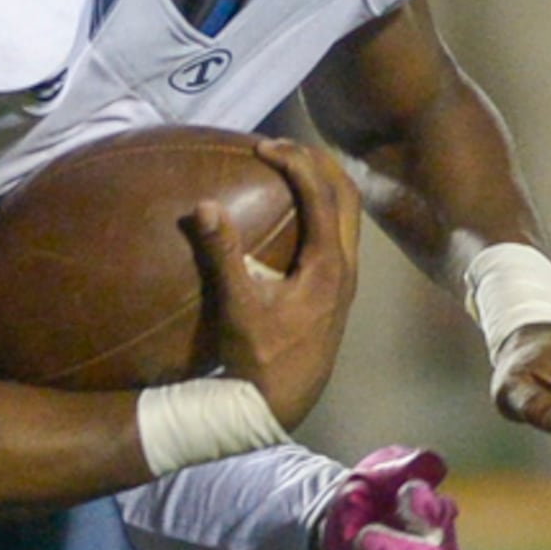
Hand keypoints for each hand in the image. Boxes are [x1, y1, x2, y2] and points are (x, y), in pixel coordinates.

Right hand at [188, 137, 360, 430]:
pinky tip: (289, 211)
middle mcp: (345, 268)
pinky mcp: (335, 290)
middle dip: (316, 162)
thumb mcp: (237, 308)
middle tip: (278, 145)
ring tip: (286, 166)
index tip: (262, 146)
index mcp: (329, 267)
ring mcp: (344, 280)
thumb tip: (204, 206)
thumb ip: (222, 255)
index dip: (295, 162)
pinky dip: (319, 207)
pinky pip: (337, 231)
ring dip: (321, 184)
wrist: (281, 404)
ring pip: (346, 213)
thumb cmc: (258, 361)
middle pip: (346, 194)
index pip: (322, 195)